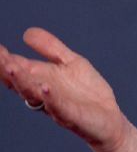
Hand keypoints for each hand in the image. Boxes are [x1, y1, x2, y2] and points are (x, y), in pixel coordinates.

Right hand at [0, 27, 133, 151]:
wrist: (109, 118)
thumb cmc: (86, 92)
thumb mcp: (70, 62)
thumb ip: (50, 48)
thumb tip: (27, 32)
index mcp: (41, 81)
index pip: (20, 70)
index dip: (7, 60)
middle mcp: (44, 95)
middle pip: (22, 82)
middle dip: (9, 70)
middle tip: (0, 58)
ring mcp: (56, 106)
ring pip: (34, 95)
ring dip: (22, 81)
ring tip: (11, 67)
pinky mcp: (72, 116)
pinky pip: (59, 107)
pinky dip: (51, 98)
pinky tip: (45, 88)